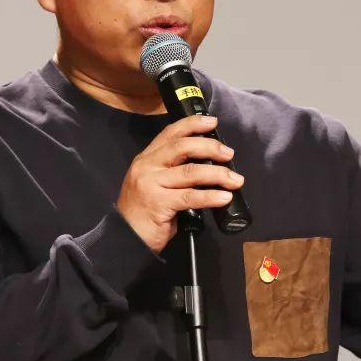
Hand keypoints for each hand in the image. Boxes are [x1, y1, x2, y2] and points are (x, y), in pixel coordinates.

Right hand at [116, 114, 243, 253]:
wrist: (125, 238)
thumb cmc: (145, 212)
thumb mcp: (155, 183)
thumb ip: (174, 171)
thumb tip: (208, 165)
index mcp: (146, 158)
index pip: (170, 133)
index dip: (192, 124)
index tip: (212, 122)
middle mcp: (147, 166)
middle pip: (182, 147)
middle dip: (210, 147)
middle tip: (229, 154)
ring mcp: (151, 184)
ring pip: (191, 171)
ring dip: (218, 174)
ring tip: (235, 180)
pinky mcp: (159, 203)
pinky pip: (191, 196)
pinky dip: (211, 196)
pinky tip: (224, 197)